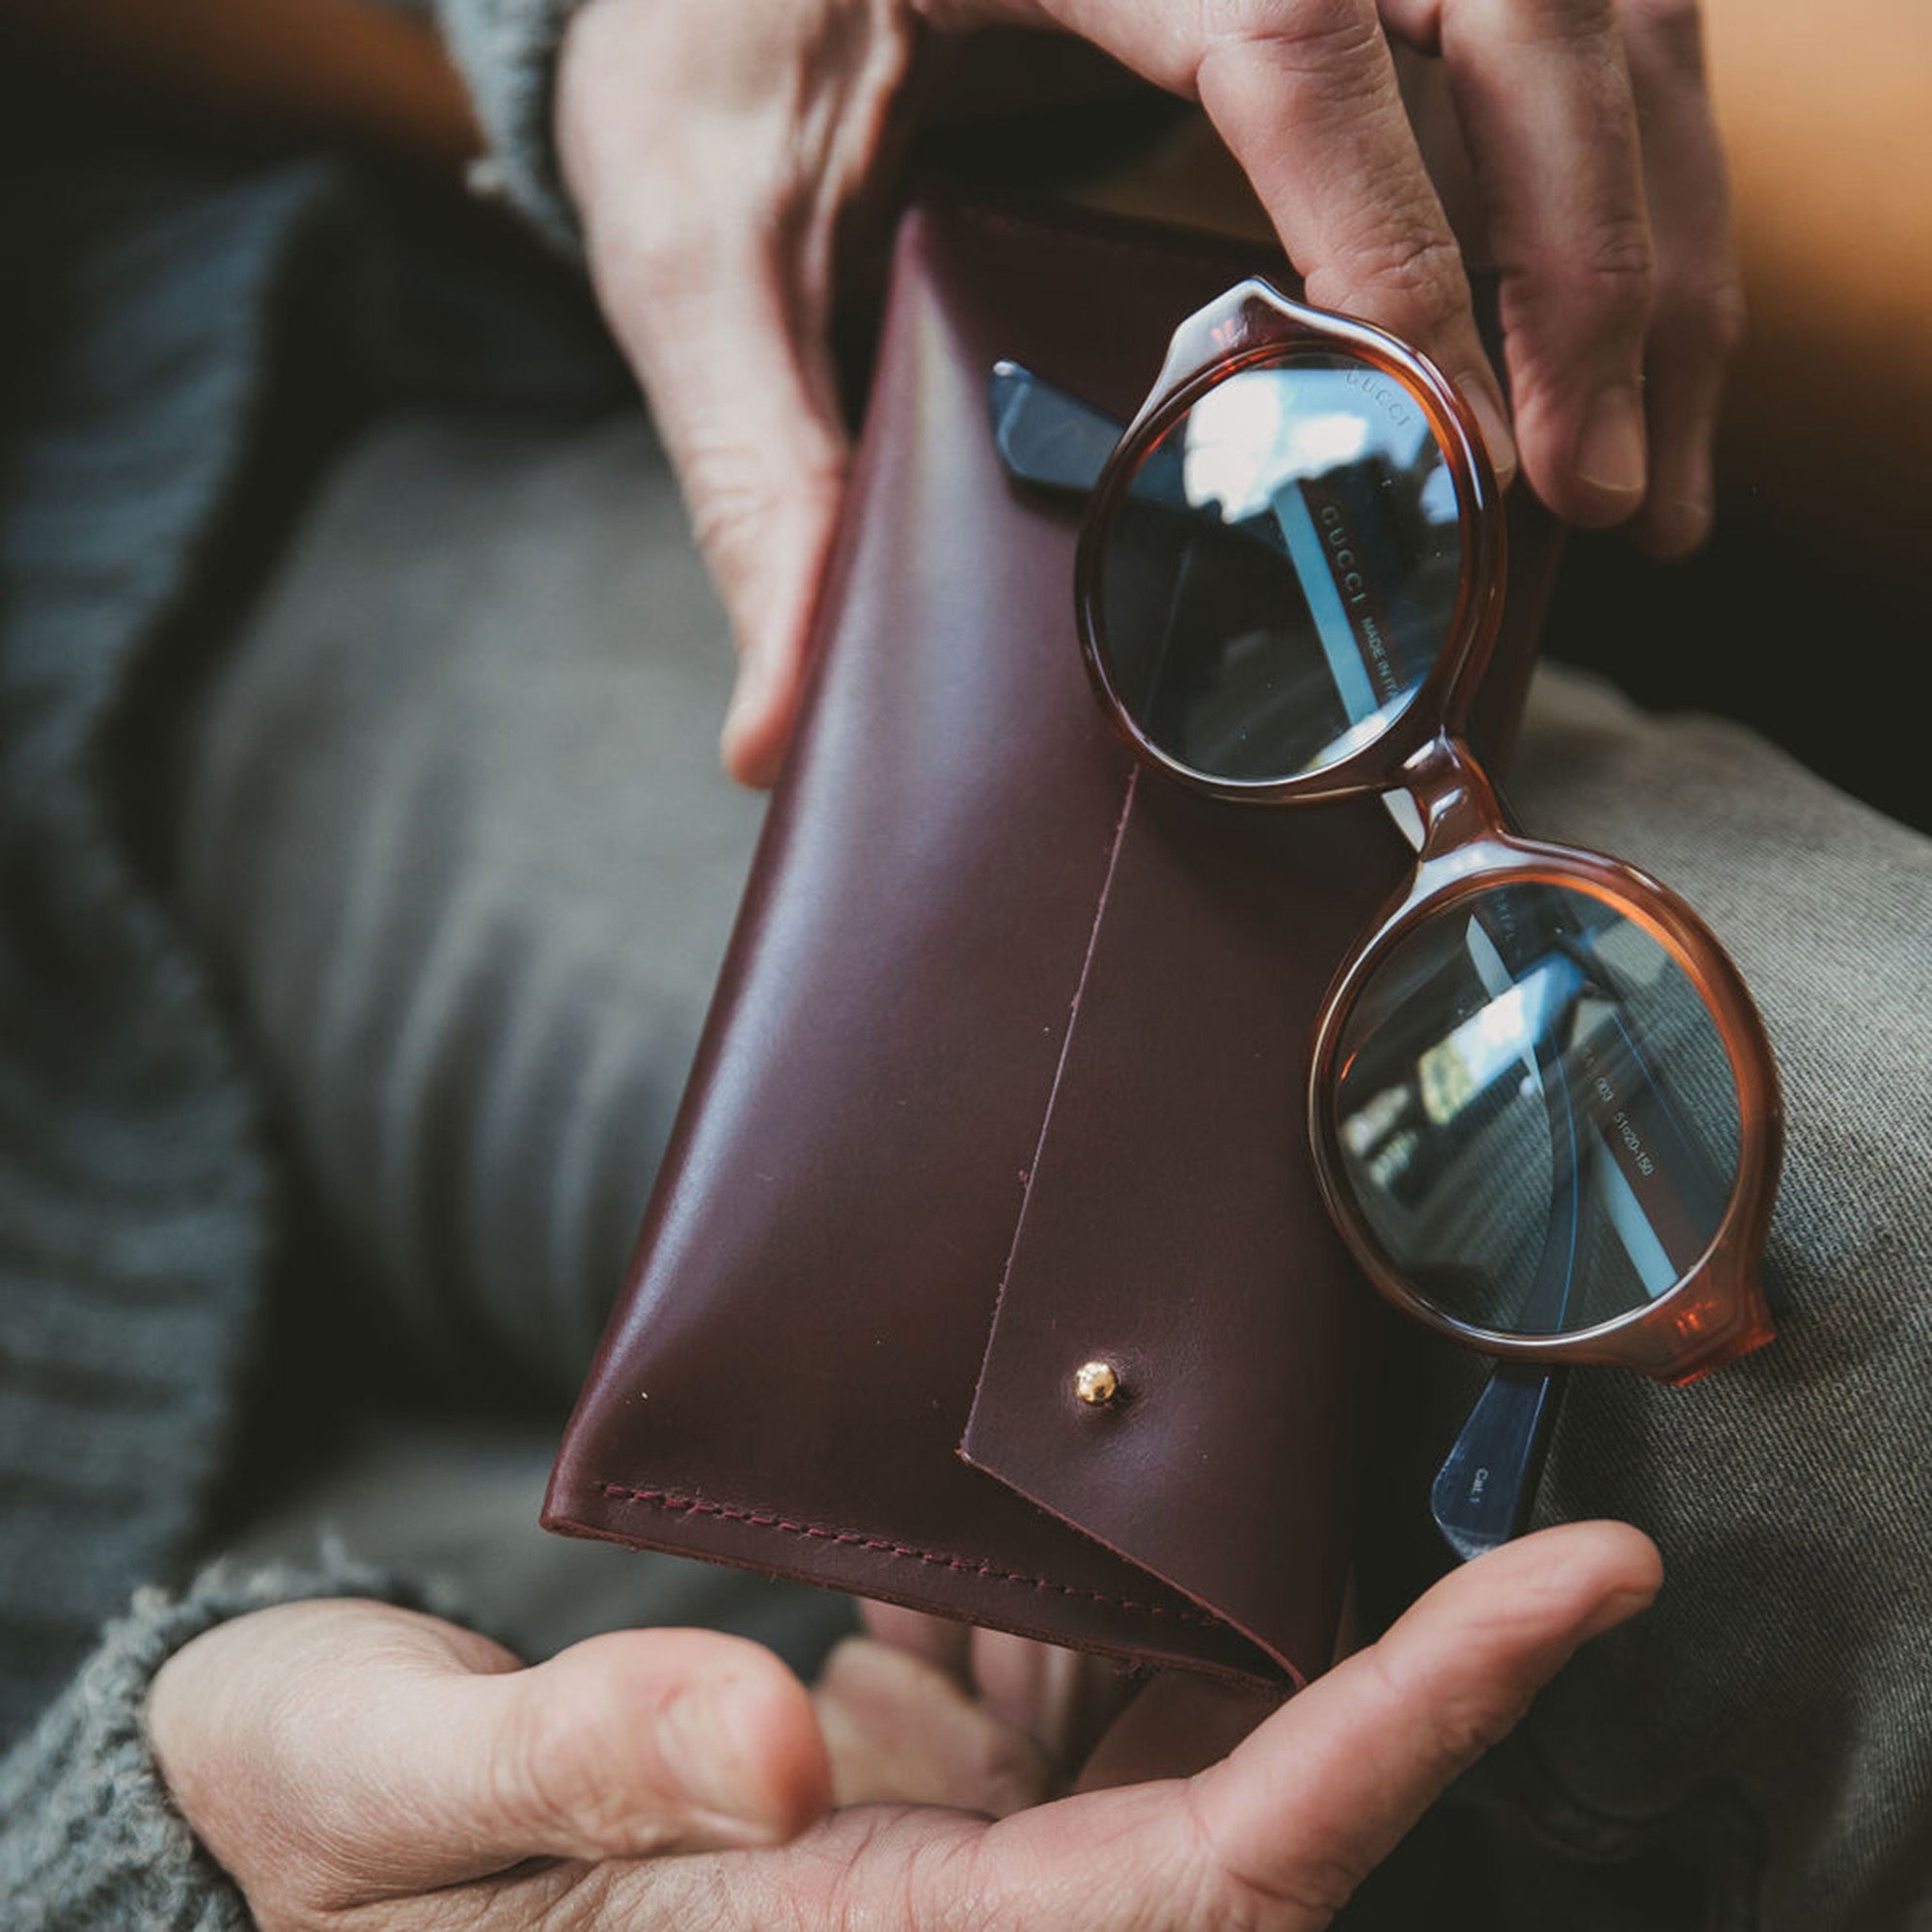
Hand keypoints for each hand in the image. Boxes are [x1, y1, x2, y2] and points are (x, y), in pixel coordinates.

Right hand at [146, 1522, 1657, 1928]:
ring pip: (1168, 1688)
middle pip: (1251, 1776)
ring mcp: (930, 1817)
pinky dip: (1098, 1526)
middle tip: (1537, 1449)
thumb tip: (777, 1746)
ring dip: (1245, 1548)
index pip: (1219, 1869)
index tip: (1582, 1582)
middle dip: (1418, 1631)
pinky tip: (1099, 1415)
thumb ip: (581, 1770)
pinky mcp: (892, 1739)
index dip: (1415, 1732)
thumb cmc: (314, 1839)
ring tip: (1306, 1368)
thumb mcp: (399, 1801)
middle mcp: (943, 1895)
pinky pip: (1055, 1632)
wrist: (273, 1825)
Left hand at [554, 0, 1740, 787]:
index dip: (1399, 235)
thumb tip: (771, 738)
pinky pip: (1566, 11)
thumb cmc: (703, 49)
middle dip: (1589, 251)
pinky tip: (1628, 327)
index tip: (1461, 441)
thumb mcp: (697, 245)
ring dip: (1650, 224)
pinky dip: (1626, 170)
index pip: (1287, 28)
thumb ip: (758, 469)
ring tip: (1644, 459)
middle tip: (1594, 491)